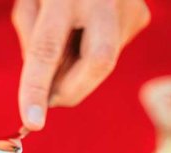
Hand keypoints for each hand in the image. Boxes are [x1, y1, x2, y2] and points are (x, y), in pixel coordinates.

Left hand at [13, 0, 149, 129]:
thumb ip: (33, 40)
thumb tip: (47, 88)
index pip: (47, 49)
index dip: (36, 87)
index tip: (31, 122)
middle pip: (98, 63)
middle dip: (71, 90)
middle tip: (50, 98)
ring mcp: (129, 7)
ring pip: (101, 64)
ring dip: (76, 69)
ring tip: (68, 40)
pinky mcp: (140, 17)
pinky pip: (109, 52)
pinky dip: (88, 56)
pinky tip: (85, 32)